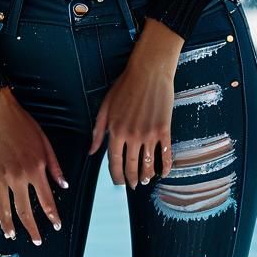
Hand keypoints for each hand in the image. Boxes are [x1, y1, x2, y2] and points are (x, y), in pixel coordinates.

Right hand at [0, 87, 67, 245]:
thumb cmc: (22, 122)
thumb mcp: (43, 141)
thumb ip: (53, 165)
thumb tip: (63, 184)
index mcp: (35, 168)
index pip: (46, 200)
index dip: (52, 215)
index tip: (56, 225)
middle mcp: (18, 176)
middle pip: (25, 211)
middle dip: (32, 229)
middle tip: (37, 240)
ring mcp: (0, 176)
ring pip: (4, 209)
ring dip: (9, 226)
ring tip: (12, 236)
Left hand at [88, 51, 176, 189]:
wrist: (149, 71)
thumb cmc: (125, 85)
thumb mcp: (106, 106)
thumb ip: (98, 130)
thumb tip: (92, 151)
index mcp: (115, 130)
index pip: (114, 161)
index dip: (116, 175)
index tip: (119, 181)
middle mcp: (131, 135)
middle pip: (131, 167)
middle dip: (131, 180)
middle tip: (132, 185)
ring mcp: (149, 134)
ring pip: (148, 165)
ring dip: (146, 176)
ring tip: (145, 180)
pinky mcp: (164, 130)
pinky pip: (165, 155)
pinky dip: (164, 167)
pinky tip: (163, 173)